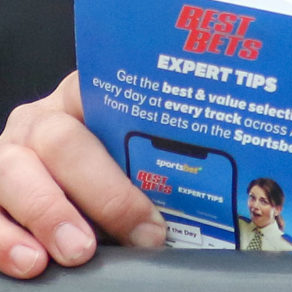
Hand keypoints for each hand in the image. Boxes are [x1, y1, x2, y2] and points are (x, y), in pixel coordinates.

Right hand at [0, 73, 166, 277]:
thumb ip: (156, 168)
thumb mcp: (132, 156)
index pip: (107, 95)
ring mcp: (6, 156)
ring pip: (10, 175)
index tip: (158, 193)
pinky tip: (30, 261)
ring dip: (45, 216)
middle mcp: (39, 122)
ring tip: (70, 253)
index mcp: (84, 99)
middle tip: (123, 234)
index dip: (138, 138)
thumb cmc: (113, 168)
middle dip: (95, 192)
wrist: (68, 179)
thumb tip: (207, 207)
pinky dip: (5, 240)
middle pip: (59, 142)